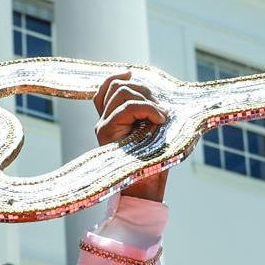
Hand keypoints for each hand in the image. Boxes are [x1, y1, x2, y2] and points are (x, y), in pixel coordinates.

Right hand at [91, 71, 167, 202]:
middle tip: (161, 112)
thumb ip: (149, 112)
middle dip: (145, 91)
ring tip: (160, 119)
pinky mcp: (106, 132)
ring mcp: (103, 126)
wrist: (145, 191)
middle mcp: (103, 121)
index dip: (119, 76)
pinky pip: (127, 107)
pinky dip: (147, 108)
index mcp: (111, 120)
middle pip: (118, 86)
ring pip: (123, 92)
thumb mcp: (154, 132)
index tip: (132, 74)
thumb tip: (159, 94)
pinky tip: (159, 120)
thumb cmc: (154, 164)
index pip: (106, 88)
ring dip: (148, 101)